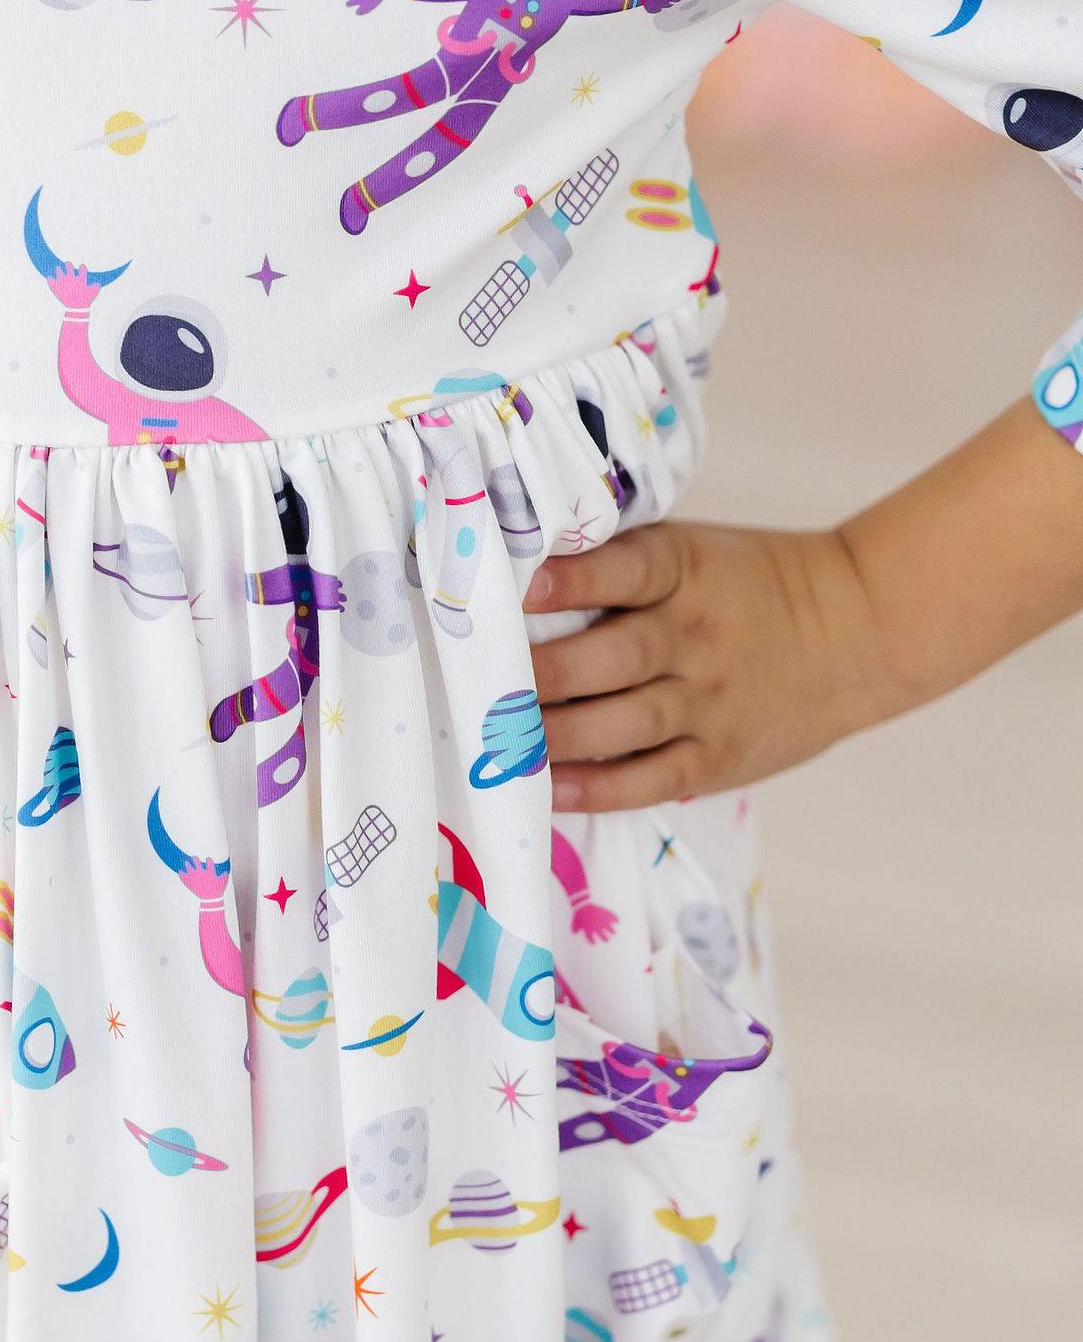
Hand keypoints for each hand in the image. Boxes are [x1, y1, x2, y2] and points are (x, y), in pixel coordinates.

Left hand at [528, 519, 887, 811]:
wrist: (858, 631)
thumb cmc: (748, 585)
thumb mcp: (695, 554)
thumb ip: (621, 567)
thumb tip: (516, 580)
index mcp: (686, 571)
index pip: (627, 570)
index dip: (572, 580)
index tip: (519, 588)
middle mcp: (695, 636)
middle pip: (612, 656)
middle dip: (542, 673)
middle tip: (482, 684)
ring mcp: (709, 700)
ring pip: (623, 723)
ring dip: (556, 735)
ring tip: (498, 741)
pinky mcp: (719, 756)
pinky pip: (651, 777)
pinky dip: (598, 787)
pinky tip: (549, 787)